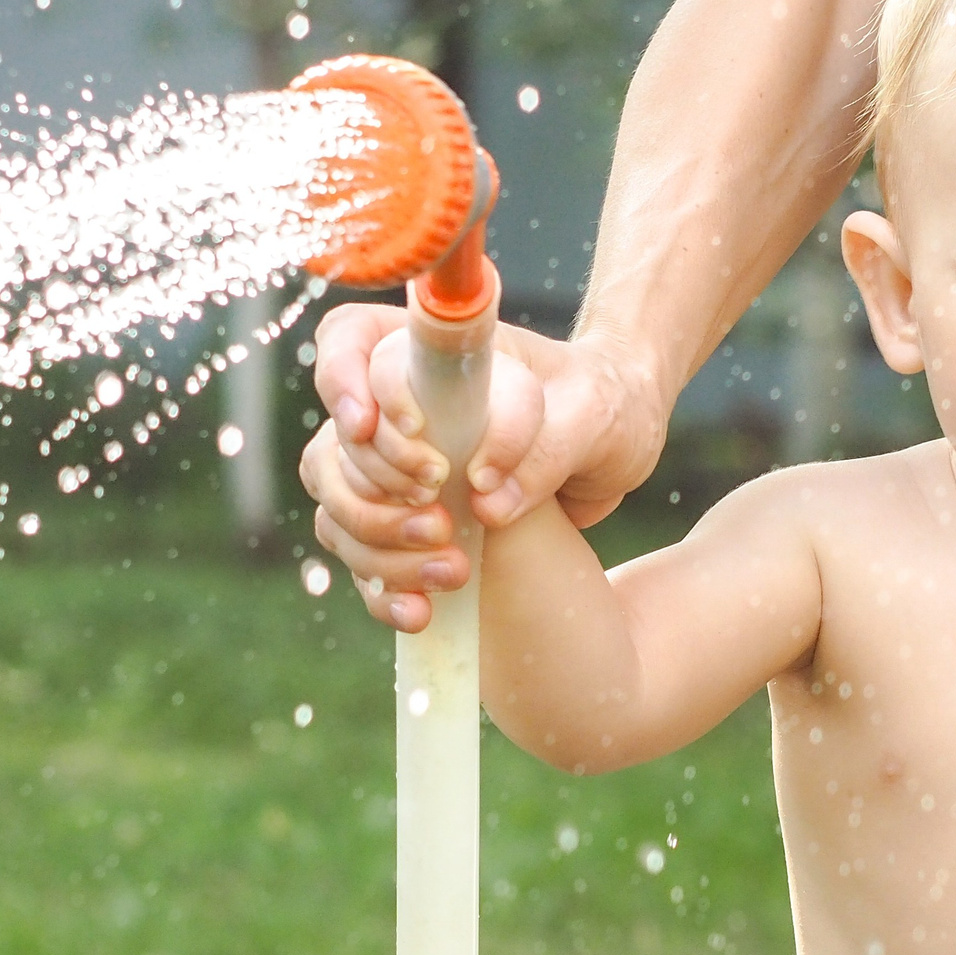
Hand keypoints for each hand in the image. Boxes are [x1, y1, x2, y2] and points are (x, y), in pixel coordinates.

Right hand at [299, 303, 669, 630]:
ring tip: (453, 568)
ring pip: (339, 505)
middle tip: (437, 503)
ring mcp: (396, 467)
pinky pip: (365, 559)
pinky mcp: (409, 522)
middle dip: (377, 483)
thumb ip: (541, 448)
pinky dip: (384, 590)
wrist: (618, 444)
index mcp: (431, 354)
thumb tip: (484, 503)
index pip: (348, 341)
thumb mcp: (590, 414)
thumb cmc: (603, 403)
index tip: (394, 430)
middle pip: (337, 442)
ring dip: (380, 544)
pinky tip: (420, 613)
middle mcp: (400, 407)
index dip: (347, 382)